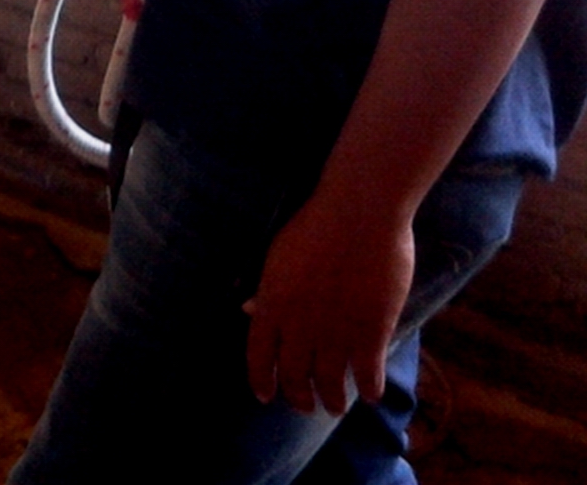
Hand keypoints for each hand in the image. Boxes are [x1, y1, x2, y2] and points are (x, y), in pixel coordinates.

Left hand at [244, 192, 413, 415]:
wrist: (359, 215)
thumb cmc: (314, 227)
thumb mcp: (277, 258)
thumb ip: (266, 290)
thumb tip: (249, 311)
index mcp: (272, 306)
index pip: (258, 357)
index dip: (261, 380)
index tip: (266, 396)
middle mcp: (300, 327)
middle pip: (295, 376)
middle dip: (299, 397)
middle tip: (306, 406)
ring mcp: (336, 332)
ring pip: (330, 382)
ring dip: (332, 399)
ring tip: (335, 406)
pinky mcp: (372, 332)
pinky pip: (367, 374)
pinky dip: (368, 389)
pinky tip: (370, 394)